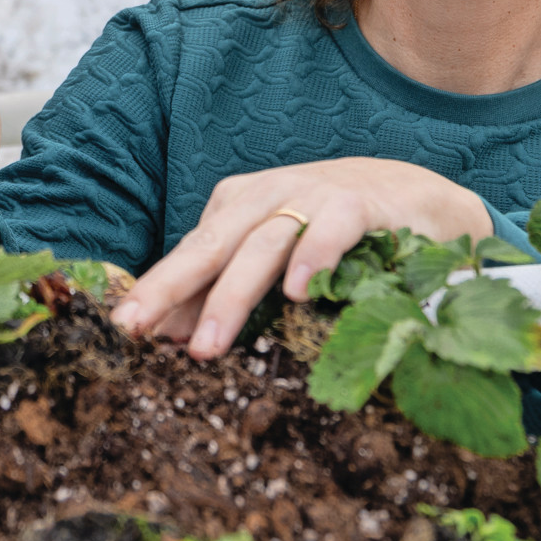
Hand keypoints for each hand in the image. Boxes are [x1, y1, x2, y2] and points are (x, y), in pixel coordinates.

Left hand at [107, 158, 492, 359]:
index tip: (122, 328)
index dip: (158, 288)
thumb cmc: (336, 231)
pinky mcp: (360, 204)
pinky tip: (296, 295)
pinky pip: (331, 230)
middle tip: (136, 328)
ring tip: (206, 346)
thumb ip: (226, 286)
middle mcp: (269, 195)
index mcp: (240, 205)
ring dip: (232, 296)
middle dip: (170, 287)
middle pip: (211, 244)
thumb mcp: (274, 256)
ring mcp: (313, 195)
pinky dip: (312, 259)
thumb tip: (169, 334)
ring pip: (262, 246)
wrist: (418, 194)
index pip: (192, 251)